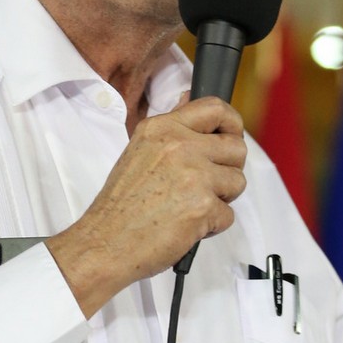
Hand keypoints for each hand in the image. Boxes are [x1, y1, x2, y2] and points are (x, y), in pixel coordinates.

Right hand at [46, 96, 246, 316]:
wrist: (105, 242)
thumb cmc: (120, 205)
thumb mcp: (139, 151)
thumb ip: (171, 131)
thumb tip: (191, 99)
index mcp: (162, 129)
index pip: (215, 108)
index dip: (231, 124)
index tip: (230, 137)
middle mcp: (180, 146)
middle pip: (237, 148)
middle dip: (228, 169)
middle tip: (206, 184)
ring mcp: (194, 176)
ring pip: (237, 182)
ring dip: (221, 199)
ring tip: (190, 206)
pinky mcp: (203, 207)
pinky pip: (228, 215)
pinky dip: (212, 226)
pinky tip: (186, 225)